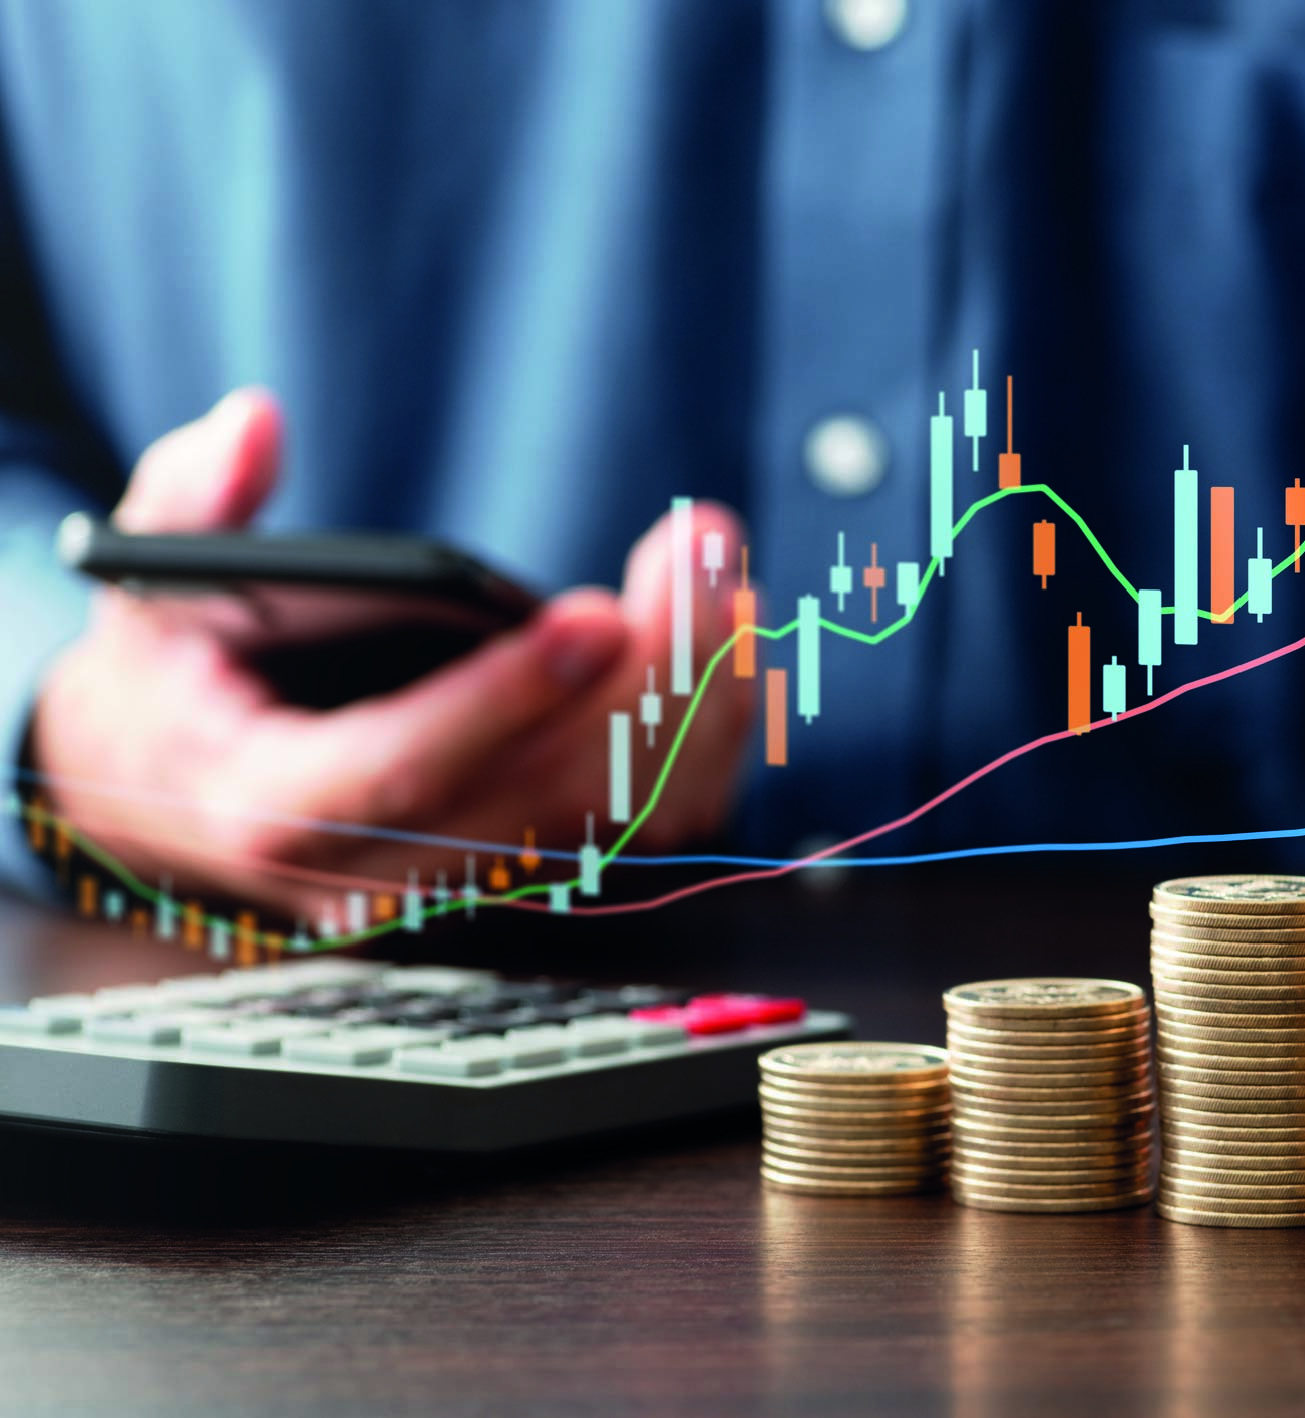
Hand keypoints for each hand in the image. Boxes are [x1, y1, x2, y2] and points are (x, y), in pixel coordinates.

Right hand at [31, 389, 753, 925]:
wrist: (178, 806)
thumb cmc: (173, 688)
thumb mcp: (146, 590)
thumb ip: (189, 506)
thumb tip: (252, 424)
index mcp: (275, 808)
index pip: (403, 770)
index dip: (503, 698)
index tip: (595, 616)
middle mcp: (382, 872)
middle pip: (548, 794)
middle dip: (652, 669)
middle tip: (701, 546)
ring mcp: (466, 884)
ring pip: (618, 821)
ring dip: (700, 699)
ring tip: (723, 573)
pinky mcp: (525, 873)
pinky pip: (641, 826)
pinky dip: (704, 739)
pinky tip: (731, 640)